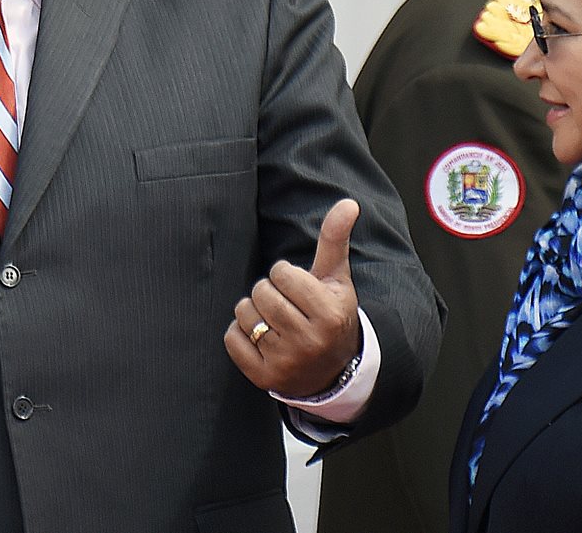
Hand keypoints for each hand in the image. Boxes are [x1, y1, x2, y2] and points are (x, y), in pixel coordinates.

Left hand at [224, 198, 361, 397]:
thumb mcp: (336, 278)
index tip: (297, 287)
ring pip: (244, 314)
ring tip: (272, 319)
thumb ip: (335, 239)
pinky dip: (239, 333)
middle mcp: (309, 341)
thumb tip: (349, 202)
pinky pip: (232, 339)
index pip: (282, 273)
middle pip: (262, 293)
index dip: (285, 275)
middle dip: (269, 291)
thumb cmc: (331, 313)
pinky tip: (260, 336)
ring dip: (252, 310)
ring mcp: (286, 362)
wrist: (333, 371)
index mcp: (329, 314)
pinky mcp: (264, 378)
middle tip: (284, 303)